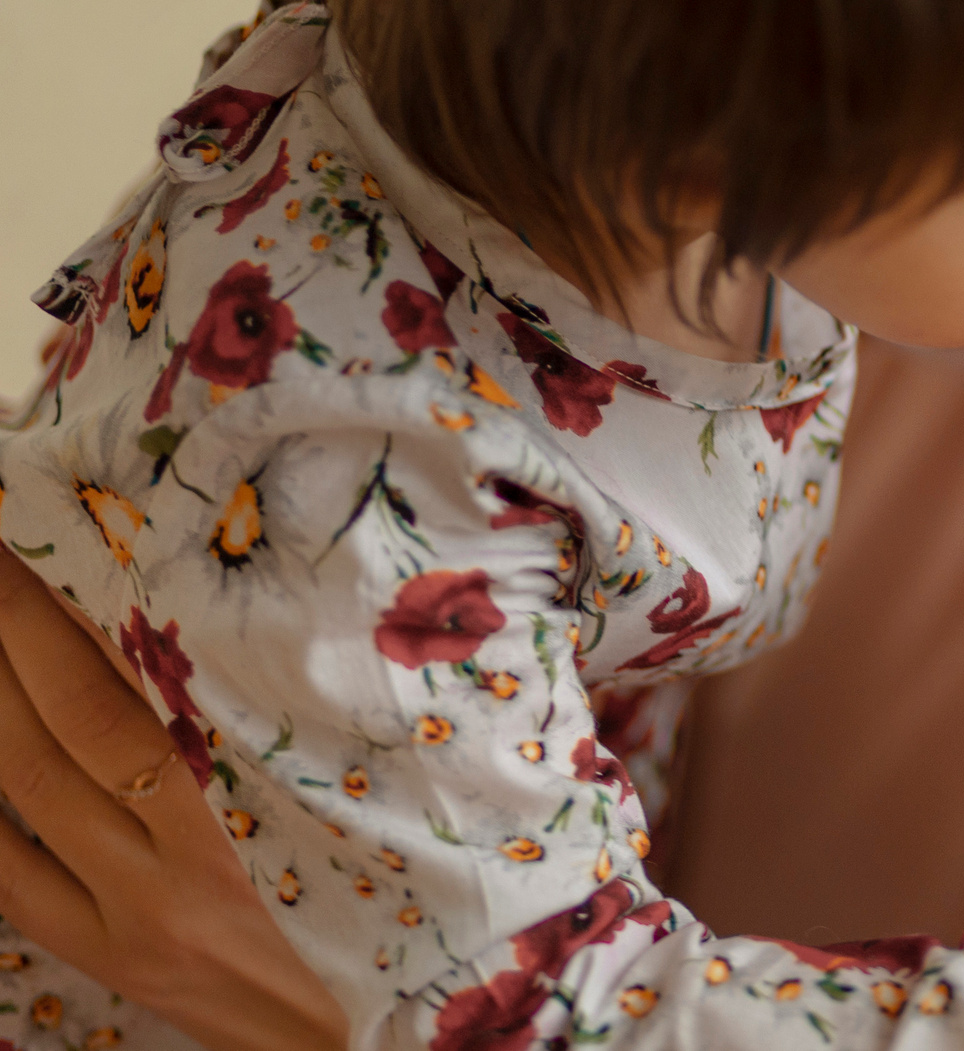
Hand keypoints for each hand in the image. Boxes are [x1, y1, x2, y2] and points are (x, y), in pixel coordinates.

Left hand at [0, 550, 345, 1050]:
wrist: (307, 1028)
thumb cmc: (326, 914)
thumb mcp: (299, 826)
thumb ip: (226, 754)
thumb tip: (148, 652)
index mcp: (218, 836)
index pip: (116, 720)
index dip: (55, 639)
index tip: (21, 564)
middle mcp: (156, 878)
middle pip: (57, 752)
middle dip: (6, 656)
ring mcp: (104, 919)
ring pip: (20, 801)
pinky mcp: (75, 945)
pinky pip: (0, 873)